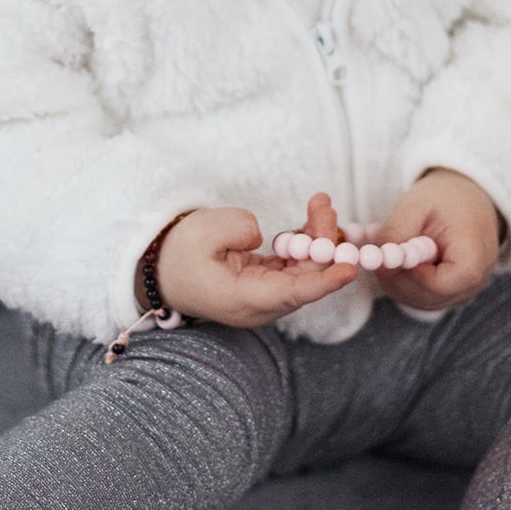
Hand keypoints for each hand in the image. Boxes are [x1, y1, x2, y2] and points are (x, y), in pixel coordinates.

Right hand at [148, 193, 356, 328]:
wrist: (162, 271)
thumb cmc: (178, 253)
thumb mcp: (201, 231)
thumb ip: (236, 229)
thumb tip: (262, 235)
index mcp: (242, 300)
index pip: (291, 294)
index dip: (323, 282)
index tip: (348, 268)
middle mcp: (260, 305)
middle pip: (304, 279)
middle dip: (322, 244)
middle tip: (325, 207)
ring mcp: (266, 297)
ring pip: (303, 271)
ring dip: (317, 239)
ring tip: (321, 204)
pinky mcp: (267, 284)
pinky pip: (295, 267)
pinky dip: (306, 244)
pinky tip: (312, 219)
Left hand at [373, 168, 502, 310]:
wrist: (468, 198)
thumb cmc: (446, 198)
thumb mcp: (417, 206)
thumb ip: (396, 234)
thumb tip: (377, 264)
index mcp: (474, 260)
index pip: (436, 285)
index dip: (408, 273)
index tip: (394, 253)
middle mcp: (473, 285)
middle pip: (425, 297)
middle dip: (397, 277)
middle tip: (382, 251)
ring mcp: (463, 293)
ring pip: (419, 300)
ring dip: (397, 279)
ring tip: (396, 248)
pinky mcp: (452, 294)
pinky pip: (421, 297)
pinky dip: (404, 281)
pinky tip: (403, 258)